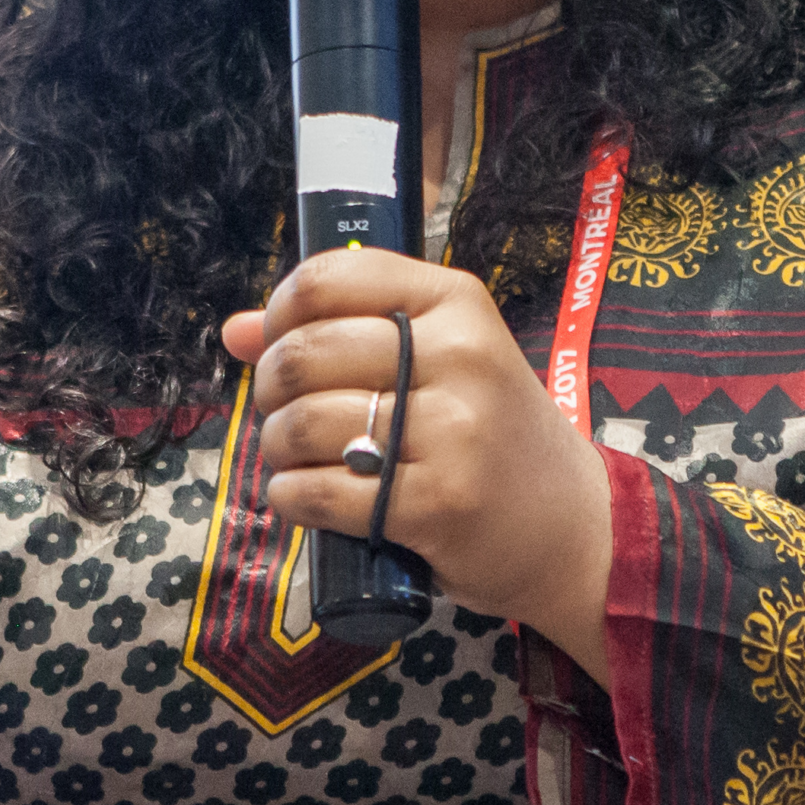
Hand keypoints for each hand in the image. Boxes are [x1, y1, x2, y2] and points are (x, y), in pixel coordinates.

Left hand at [222, 249, 611, 678]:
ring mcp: (453, 433)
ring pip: (303, 425)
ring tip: (297, 458)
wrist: (569, 525)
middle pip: (304, 355)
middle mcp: (458, 356)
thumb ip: (341, 333)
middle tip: (283, 413)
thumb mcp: (439, 361)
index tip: (278, 343)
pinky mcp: (437, 505)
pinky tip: (305, 497)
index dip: (280, 313)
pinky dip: (290, 498)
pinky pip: (318, 493)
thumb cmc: (490, 434)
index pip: (329, 278)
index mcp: (456, 303)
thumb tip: (234, 330)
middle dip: (270, 390)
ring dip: (276, 448)